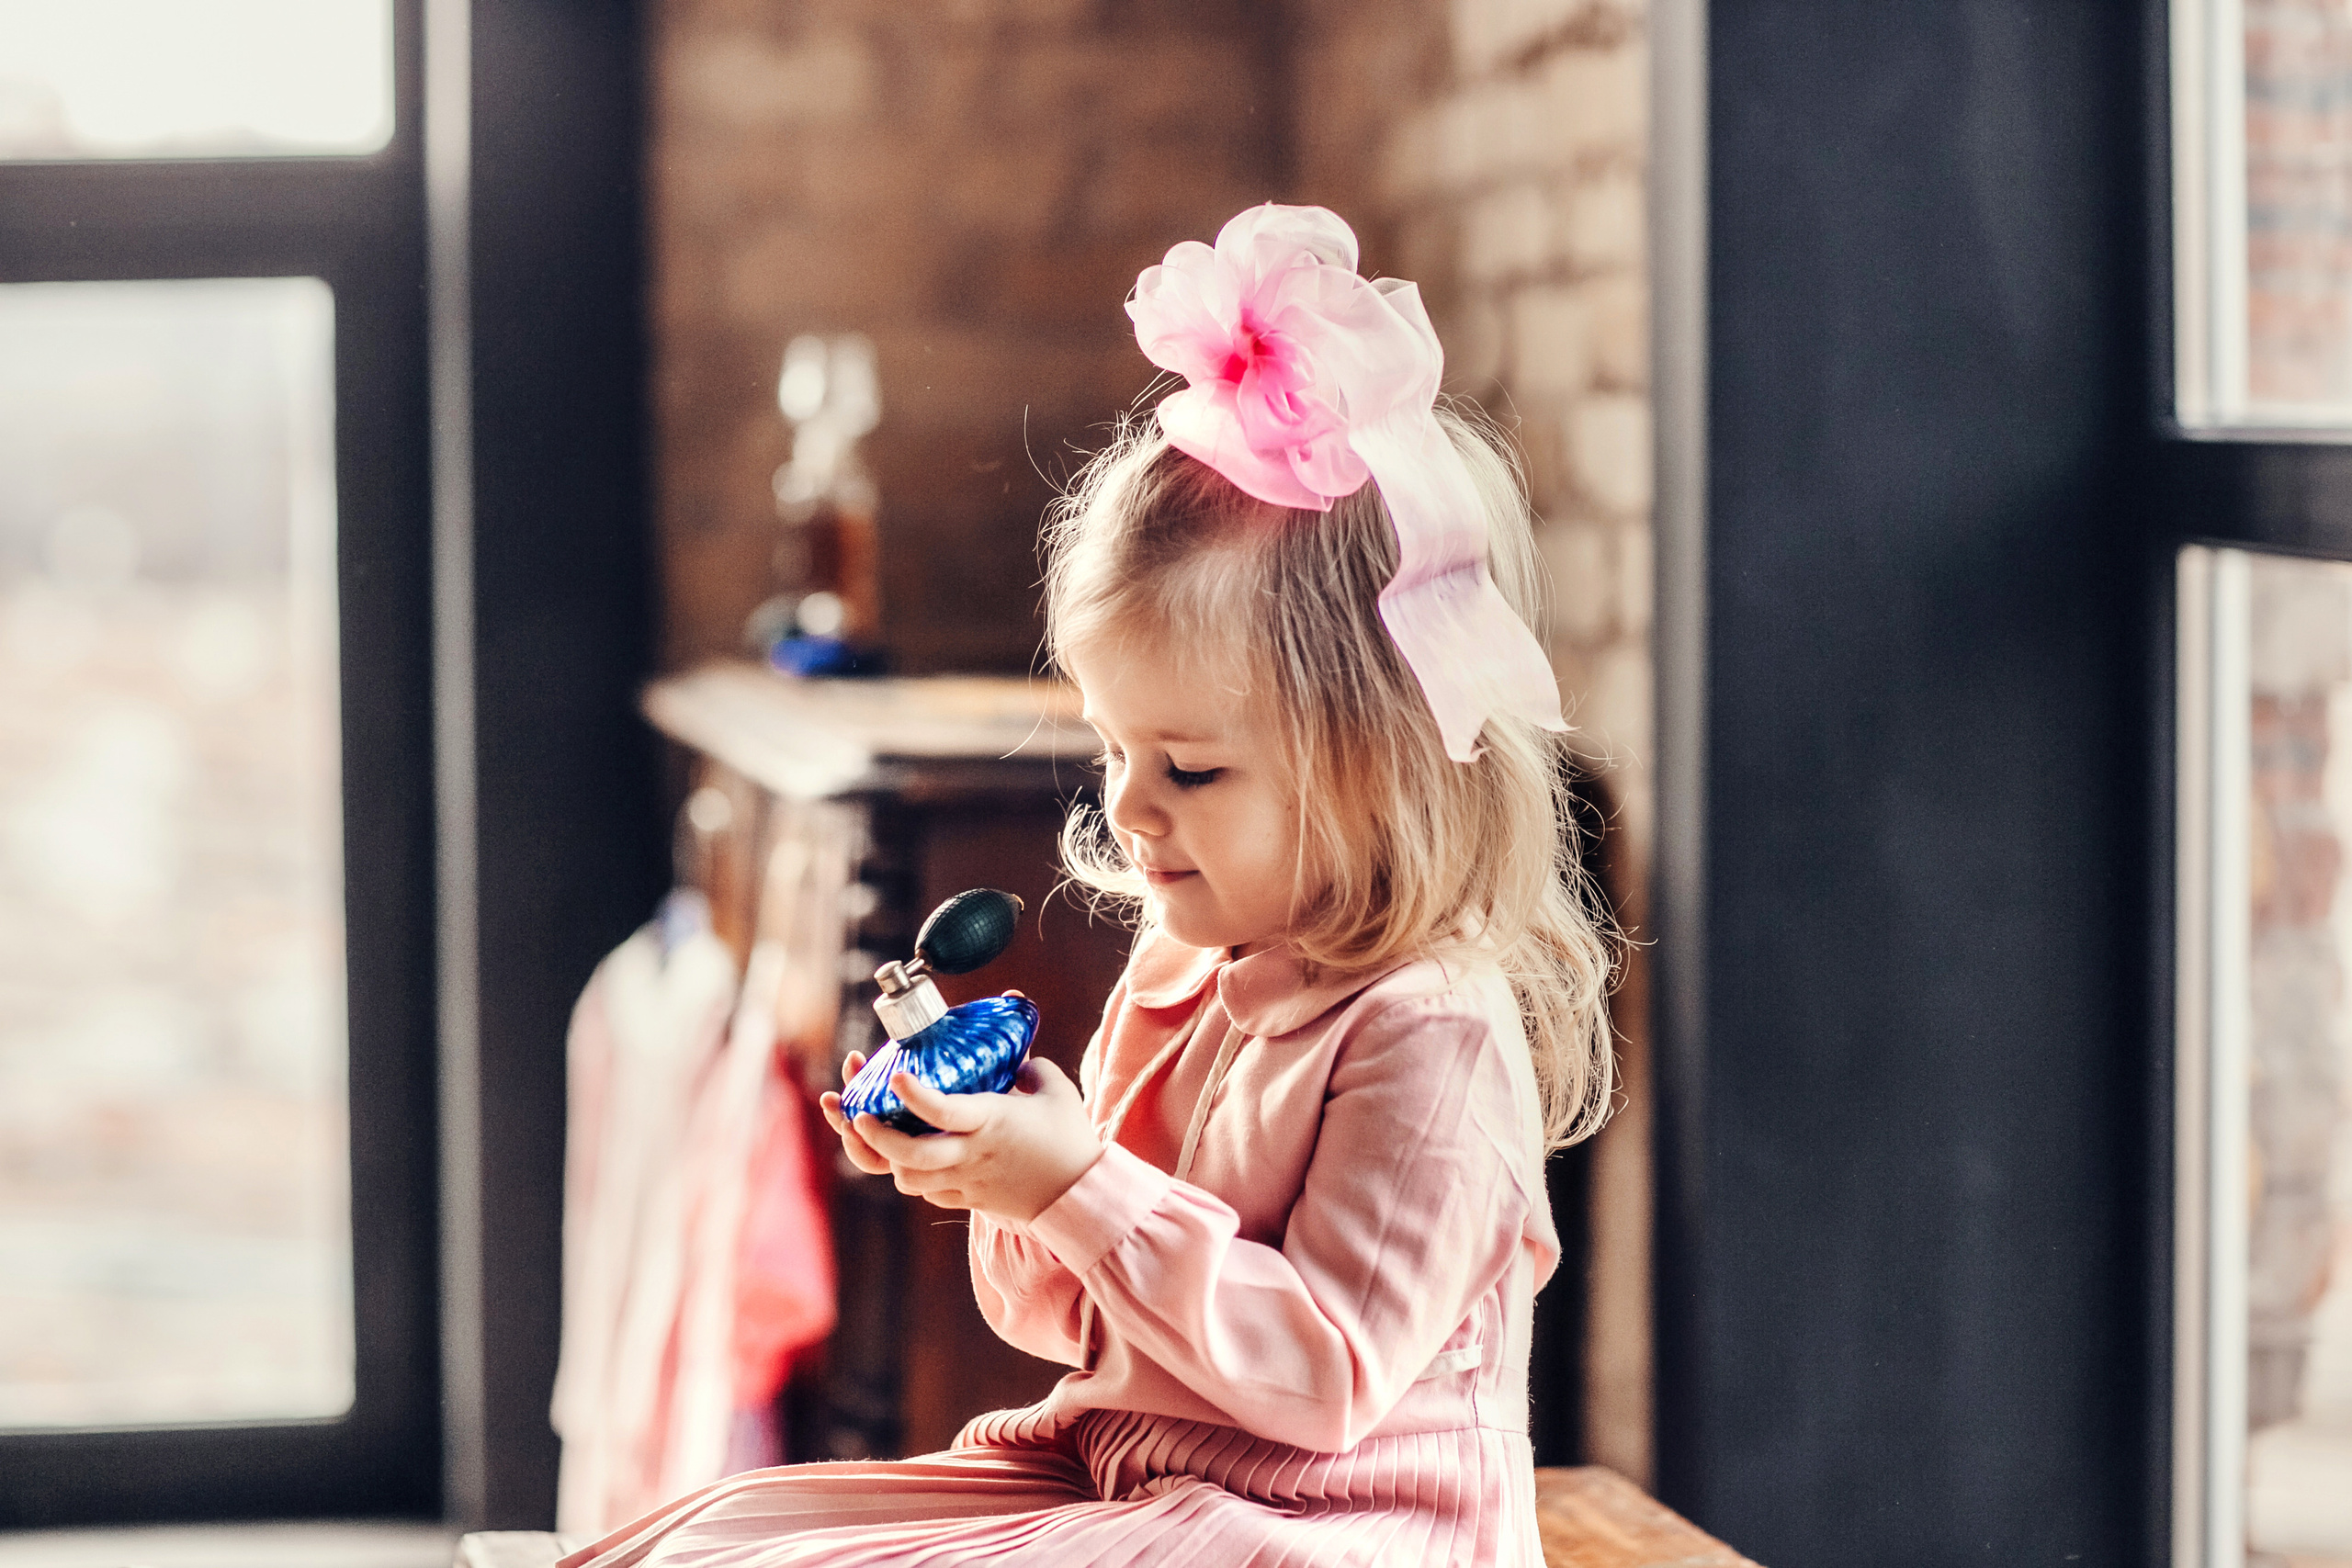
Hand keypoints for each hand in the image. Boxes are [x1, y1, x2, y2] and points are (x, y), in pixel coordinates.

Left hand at [820, 1054, 1100, 1223]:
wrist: (1078, 1195)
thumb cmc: (1068, 1137)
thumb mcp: (1054, 1089)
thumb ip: (1028, 1062)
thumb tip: (1010, 1046)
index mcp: (992, 1122)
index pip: (945, 1110)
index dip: (915, 1094)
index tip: (894, 1075)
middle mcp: (971, 1154)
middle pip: (910, 1156)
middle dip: (876, 1136)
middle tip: (859, 1114)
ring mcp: (965, 1181)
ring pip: (909, 1180)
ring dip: (886, 1159)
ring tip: (873, 1132)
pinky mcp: (966, 1199)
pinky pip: (926, 1190)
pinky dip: (911, 1174)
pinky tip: (907, 1154)